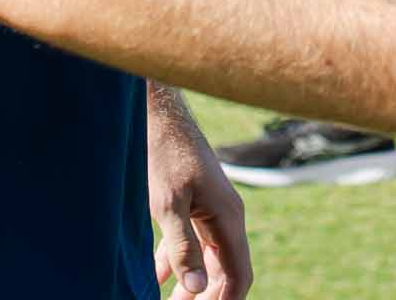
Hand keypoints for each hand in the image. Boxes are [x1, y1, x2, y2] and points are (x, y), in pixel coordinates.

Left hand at [146, 87, 252, 298]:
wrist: (158, 113)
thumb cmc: (164, 154)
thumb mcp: (168, 204)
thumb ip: (181, 247)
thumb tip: (197, 288)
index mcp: (228, 218)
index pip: (238, 275)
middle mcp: (226, 217)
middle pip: (224, 271)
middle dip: (207, 298)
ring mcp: (210, 210)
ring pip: (207, 259)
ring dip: (192, 285)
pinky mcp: (193, 204)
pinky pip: (191, 243)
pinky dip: (176, 263)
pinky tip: (157, 280)